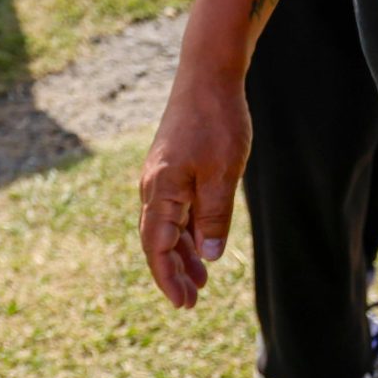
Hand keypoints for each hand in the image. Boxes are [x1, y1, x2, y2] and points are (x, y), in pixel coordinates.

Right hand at [137, 65, 250, 308]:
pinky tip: (201, 240)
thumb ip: (214, 216)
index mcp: (160, 192)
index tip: (183, 304)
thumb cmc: (217, 122)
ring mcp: (161, 175)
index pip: (156, 248)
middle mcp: (153, 187)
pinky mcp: (172, 165)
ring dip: (180, 253)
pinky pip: (173, 207)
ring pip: (165, 225)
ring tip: (200, 279)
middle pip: (156, 241)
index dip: (168, 278)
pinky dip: (185, 229)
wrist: (208, 74)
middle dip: (173, 272)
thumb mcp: (223, 174)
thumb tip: (209, 255)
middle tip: (192, 301)